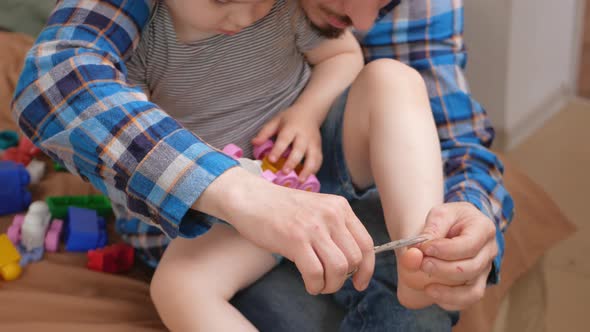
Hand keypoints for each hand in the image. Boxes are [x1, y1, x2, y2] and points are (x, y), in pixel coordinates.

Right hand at [193, 167, 374, 294]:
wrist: (251, 198)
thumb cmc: (282, 209)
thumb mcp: (317, 210)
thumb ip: (335, 229)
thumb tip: (350, 263)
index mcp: (340, 207)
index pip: (366, 243)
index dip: (367, 268)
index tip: (359, 282)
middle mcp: (331, 214)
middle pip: (355, 259)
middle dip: (344, 278)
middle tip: (329, 281)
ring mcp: (313, 226)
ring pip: (339, 268)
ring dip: (330, 284)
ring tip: (319, 284)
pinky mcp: (295, 239)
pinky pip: (316, 273)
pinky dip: (315, 286)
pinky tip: (309, 284)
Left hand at [252, 107, 322, 181]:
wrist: (310, 112)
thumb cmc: (290, 118)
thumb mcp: (276, 121)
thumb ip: (265, 132)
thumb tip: (254, 143)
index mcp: (291, 128)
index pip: (284, 139)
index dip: (278, 150)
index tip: (271, 160)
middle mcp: (304, 136)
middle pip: (299, 149)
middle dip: (293, 162)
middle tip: (285, 172)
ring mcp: (313, 142)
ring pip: (313, 157)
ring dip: (308, 169)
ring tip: (301, 181)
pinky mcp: (319, 148)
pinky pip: (319, 160)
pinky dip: (315, 170)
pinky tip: (308, 178)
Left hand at [407, 202, 497, 310]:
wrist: (453, 227)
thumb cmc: (448, 220)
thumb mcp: (438, 215)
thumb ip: (427, 232)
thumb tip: (414, 255)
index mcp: (483, 228)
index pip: (469, 245)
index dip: (445, 250)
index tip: (425, 248)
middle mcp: (489, 252)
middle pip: (470, 268)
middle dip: (443, 269)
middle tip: (422, 264)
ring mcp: (485, 270)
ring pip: (473, 290)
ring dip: (447, 291)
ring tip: (426, 286)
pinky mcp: (477, 284)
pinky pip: (468, 300)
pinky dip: (450, 301)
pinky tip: (432, 292)